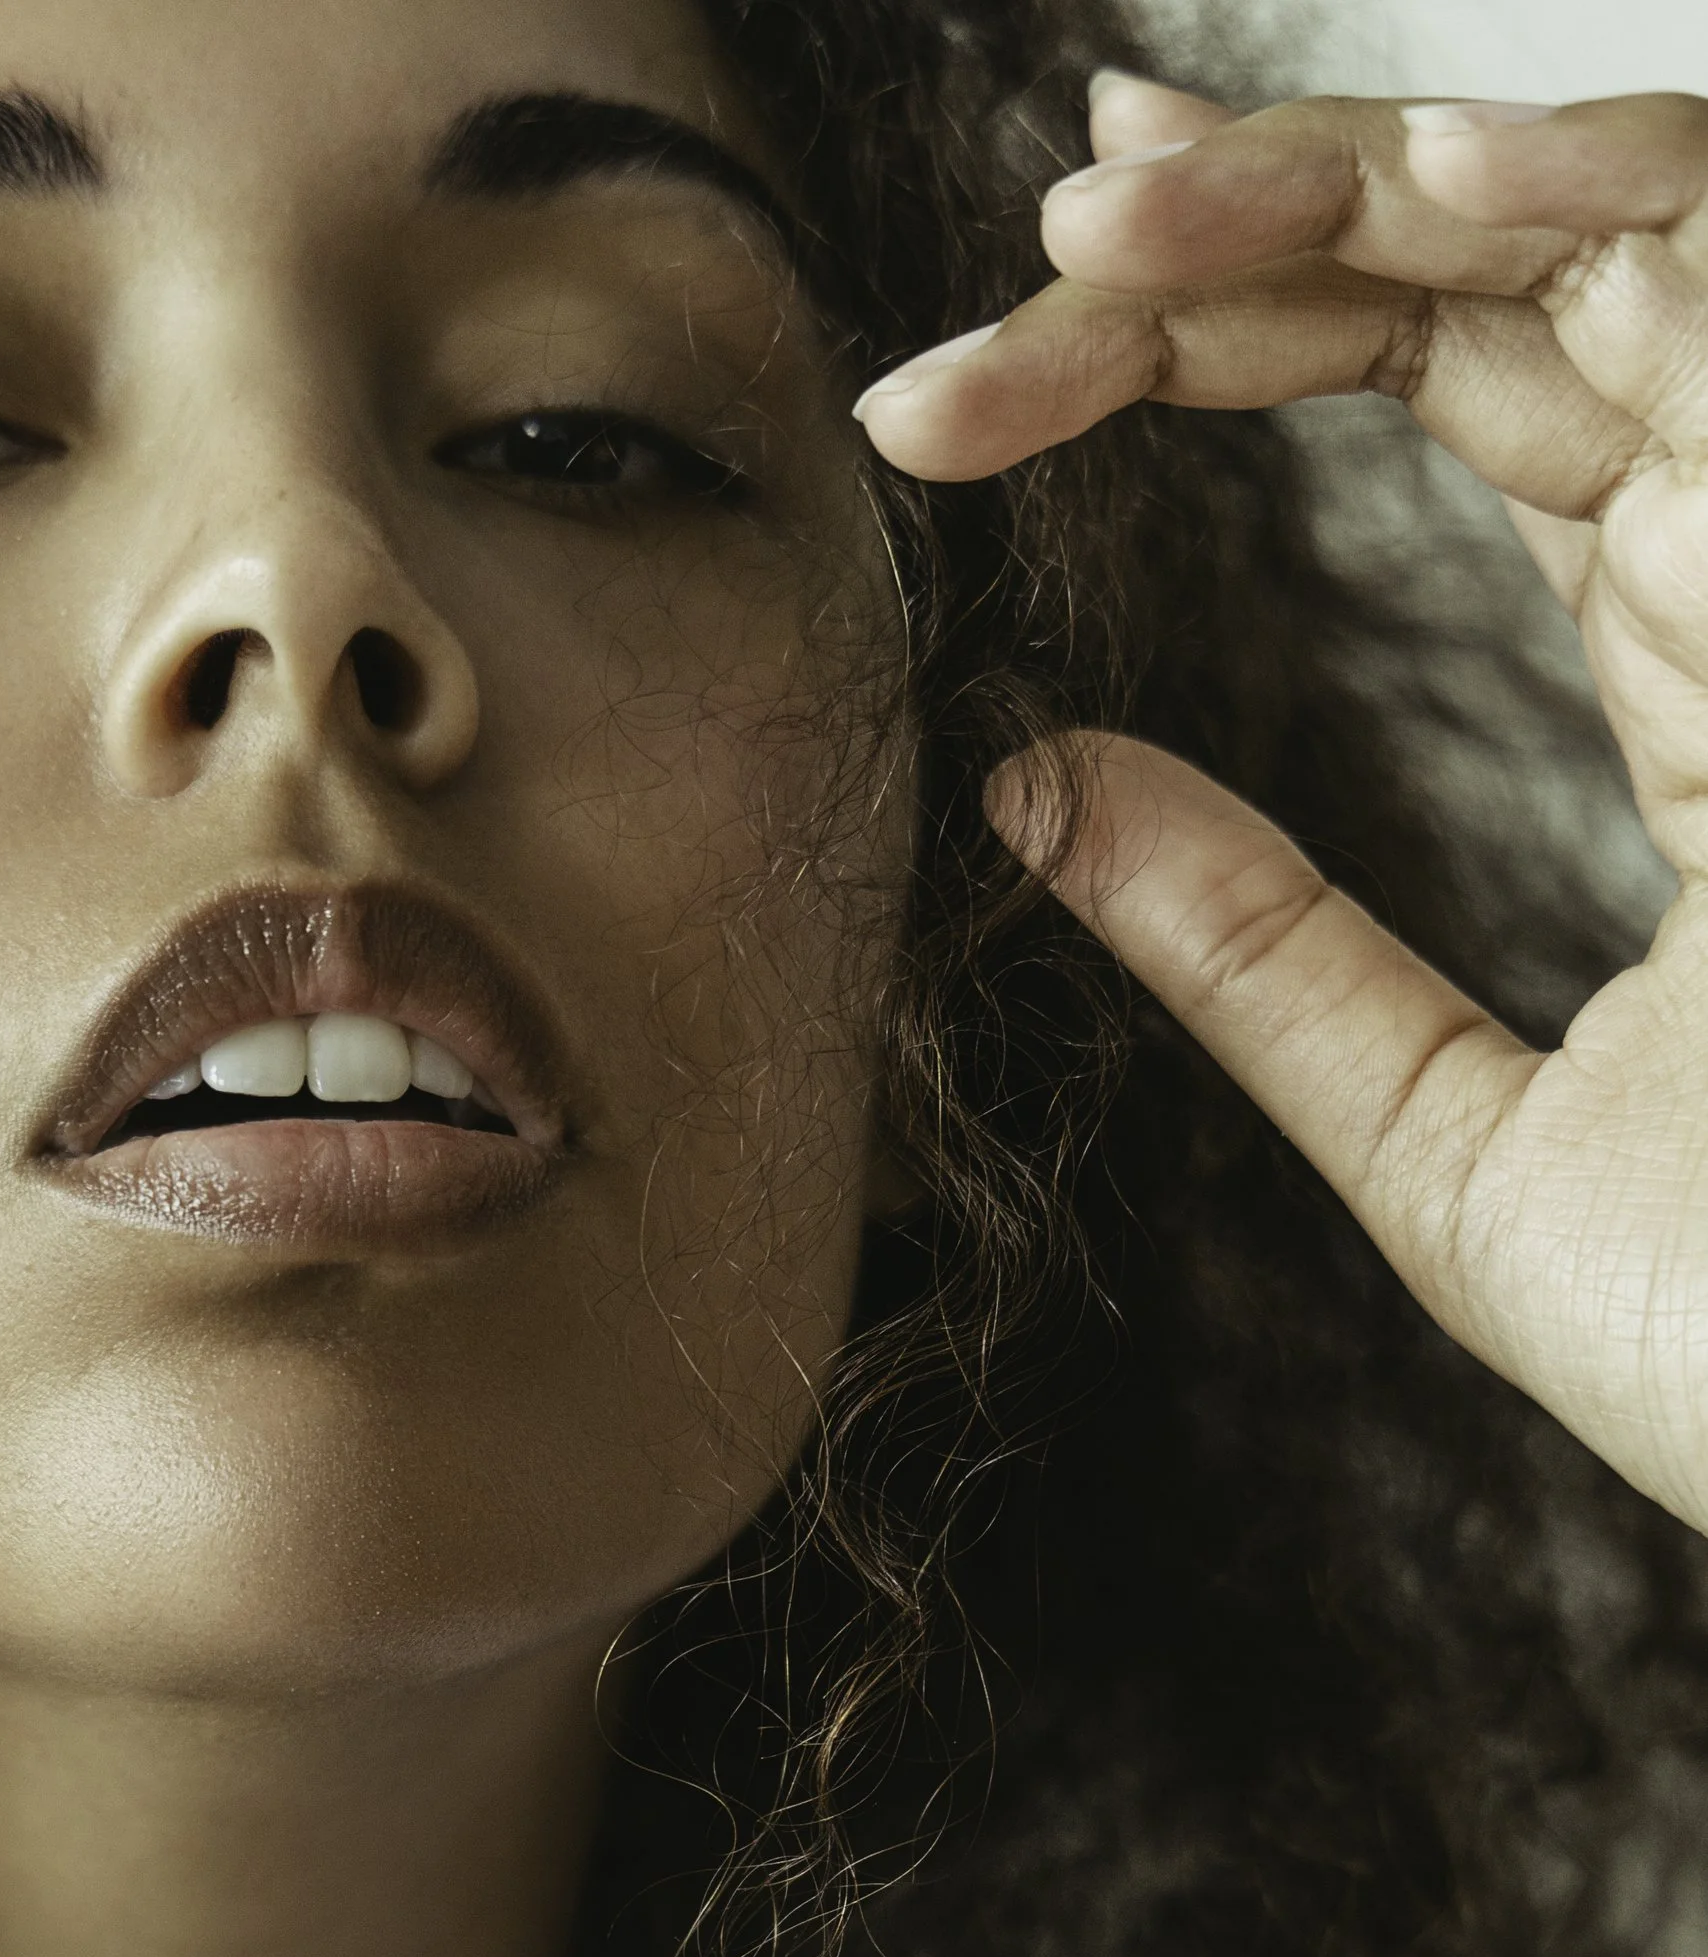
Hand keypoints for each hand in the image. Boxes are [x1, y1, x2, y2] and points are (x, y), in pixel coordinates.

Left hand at [857, 72, 1707, 1539]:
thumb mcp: (1450, 1139)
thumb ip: (1263, 958)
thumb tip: (1028, 788)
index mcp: (1701, 666)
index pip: (1455, 385)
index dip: (1231, 322)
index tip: (975, 384)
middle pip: (1501, 263)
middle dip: (1240, 223)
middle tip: (1023, 251)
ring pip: (1611, 208)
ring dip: (1349, 173)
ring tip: (1116, 213)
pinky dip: (1609, 173)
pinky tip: (1422, 164)